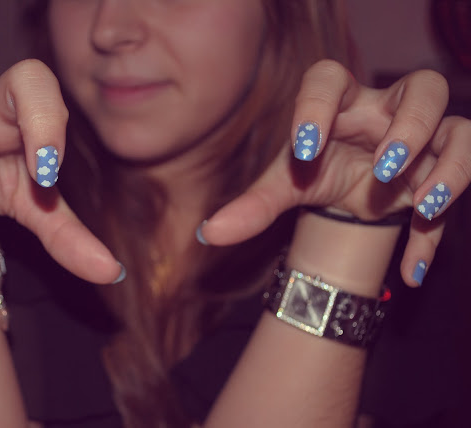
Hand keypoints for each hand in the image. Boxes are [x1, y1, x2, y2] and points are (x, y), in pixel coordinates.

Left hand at [199, 59, 470, 285]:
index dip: (317, 106)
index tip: (304, 148)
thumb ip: (251, 207)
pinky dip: (435, 234)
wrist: (346, 195)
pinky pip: (460, 184)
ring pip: (459, 130)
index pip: (329, 80)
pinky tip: (409, 270)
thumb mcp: (284, 187)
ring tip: (425, 206)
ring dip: (450, 168)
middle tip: (386, 168)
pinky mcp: (441, 170)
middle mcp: (385, 110)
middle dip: (411, 127)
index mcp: (337, 102)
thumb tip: (207, 235)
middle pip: (422, 89)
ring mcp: (422, 139)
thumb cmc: (314, 174)